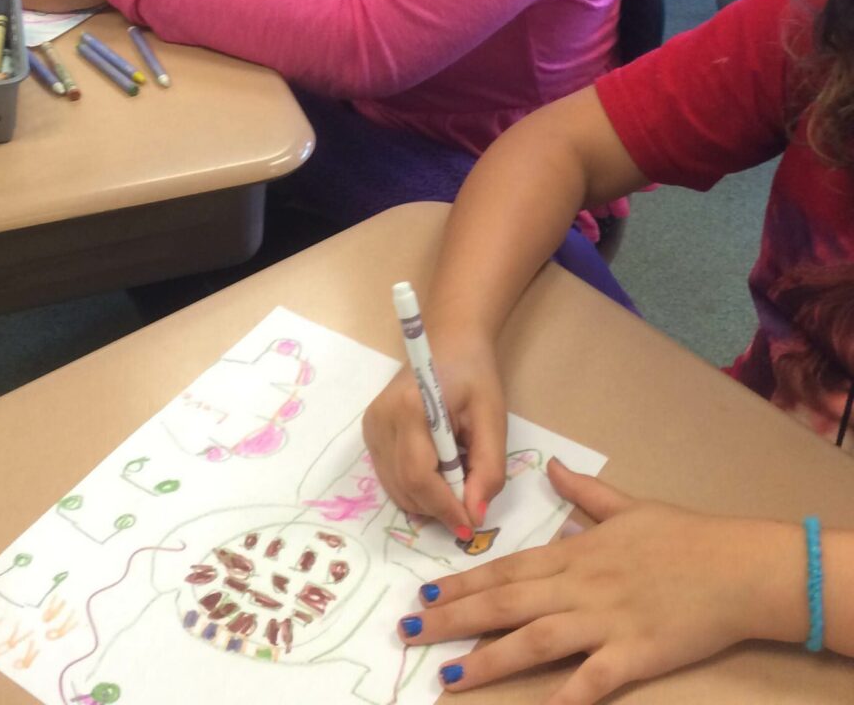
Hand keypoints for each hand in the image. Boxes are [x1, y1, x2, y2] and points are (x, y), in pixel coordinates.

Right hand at [363, 333, 505, 536]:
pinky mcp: (370, 433)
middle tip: (470, 499)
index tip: (470, 526)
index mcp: (409, 408)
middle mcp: (380, 420)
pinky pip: (392, 478)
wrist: (449, 341)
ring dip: (429, 499)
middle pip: (404, 489)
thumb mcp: (493, 419)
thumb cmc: (474, 375)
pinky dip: (417, 486)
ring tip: (457, 474)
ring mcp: (370, 427)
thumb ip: (488, 470)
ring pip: (396, 489)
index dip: (444, 507)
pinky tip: (439, 467)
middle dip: (439, 507)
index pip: (419, 476)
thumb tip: (475, 516)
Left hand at [400, 459, 807, 702]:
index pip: (506, 568)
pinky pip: (594, 679)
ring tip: (448, 675)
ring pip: (535, 641)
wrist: (740, 567)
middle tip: (410, 630)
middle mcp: (580, 585)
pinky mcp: (637, 654)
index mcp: (575, 552)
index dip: (463, 582)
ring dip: (488, 658)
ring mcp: (606, 620)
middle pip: (505, 603)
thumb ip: (584, 492)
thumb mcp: (627, 504)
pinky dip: (564, 695)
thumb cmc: (685, 536)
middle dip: (453, 617)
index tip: (427, 591)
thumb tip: (554, 468)